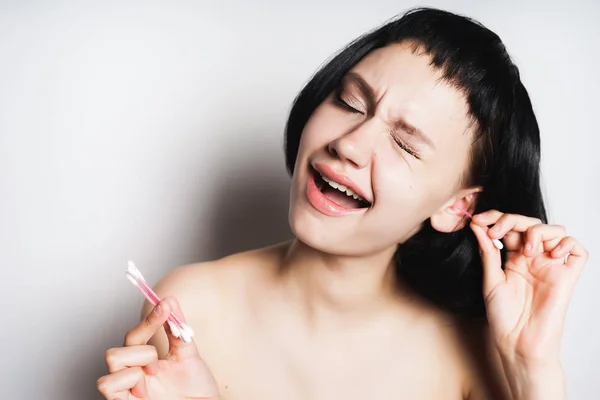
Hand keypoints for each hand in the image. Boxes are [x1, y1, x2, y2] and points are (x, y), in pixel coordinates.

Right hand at [97, 297, 218, 399]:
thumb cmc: (195, 386)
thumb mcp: (188, 353)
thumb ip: (176, 327)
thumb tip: (169, 300)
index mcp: (144, 360)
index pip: (135, 335)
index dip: (150, 319)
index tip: (165, 306)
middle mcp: (132, 373)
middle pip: (116, 348)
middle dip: (143, 351)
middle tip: (159, 365)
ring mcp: (127, 389)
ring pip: (112, 359)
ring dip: (137, 363)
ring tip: (154, 376)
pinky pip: (108, 384)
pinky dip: (126, 379)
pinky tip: (143, 386)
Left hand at [470, 211, 587, 365]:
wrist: (517, 341)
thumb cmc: (503, 316)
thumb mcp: (490, 279)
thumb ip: (487, 251)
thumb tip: (477, 225)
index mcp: (513, 257)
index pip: (509, 226)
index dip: (496, 218)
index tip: (478, 220)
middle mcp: (533, 258)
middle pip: (530, 223)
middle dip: (512, 220)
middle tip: (496, 231)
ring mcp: (551, 266)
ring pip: (555, 231)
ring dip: (538, 231)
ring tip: (527, 250)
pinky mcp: (567, 276)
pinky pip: (578, 250)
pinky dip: (567, 243)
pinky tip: (551, 253)